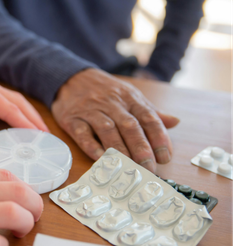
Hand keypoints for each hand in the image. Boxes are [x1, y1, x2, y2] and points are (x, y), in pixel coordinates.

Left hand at [0, 75, 48, 160]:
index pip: (10, 108)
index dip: (26, 123)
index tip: (40, 137)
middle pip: (17, 102)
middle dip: (33, 118)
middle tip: (47, 136)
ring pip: (12, 101)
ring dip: (27, 115)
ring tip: (39, 132)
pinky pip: (3, 103)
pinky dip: (15, 114)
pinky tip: (18, 125)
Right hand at [51, 68, 179, 171]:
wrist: (72, 78)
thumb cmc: (104, 91)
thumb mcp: (129, 95)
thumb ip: (149, 111)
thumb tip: (174, 122)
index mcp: (129, 98)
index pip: (148, 117)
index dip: (159, 137)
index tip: (165, 156)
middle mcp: (111, 103)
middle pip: (129, 126)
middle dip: (141, 148)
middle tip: (149, 167)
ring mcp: (90, 111)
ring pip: (107, 130)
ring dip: (119, 149)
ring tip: (128, 167)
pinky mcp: (72, 119)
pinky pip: (82, 133)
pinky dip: (92, 146)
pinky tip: (100, 158)